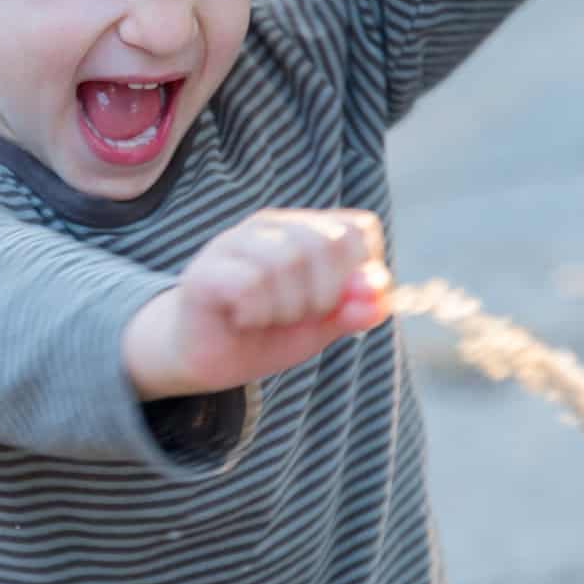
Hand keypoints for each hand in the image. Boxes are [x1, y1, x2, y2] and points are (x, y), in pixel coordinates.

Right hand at [122, 209, 391, 400]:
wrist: (204, 358)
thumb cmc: (267, 331)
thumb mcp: (324, 324)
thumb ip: (357, 307)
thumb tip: (379, 289)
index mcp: (305, 229)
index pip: (359, 229)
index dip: (361, 273)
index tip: (335, 301)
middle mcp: (271, 225)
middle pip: (327, 242)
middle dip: (326, 294)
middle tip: (298, 314)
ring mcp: (234, 242)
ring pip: (288, 261)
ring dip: (287, 308)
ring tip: (267, 317)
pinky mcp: (205, 271)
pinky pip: (250, 284)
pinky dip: (257, 314)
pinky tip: (243, 319)